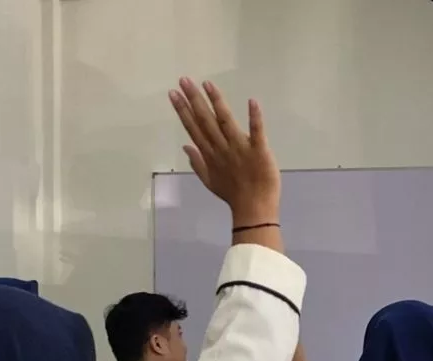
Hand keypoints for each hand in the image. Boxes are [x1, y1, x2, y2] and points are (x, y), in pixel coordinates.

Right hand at [168, 78, 280, 232]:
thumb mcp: (210, 180)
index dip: (183, 110)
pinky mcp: (259, 150)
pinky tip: (252, 101)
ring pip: (225, 121)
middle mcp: (222, 147)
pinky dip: (255, 117)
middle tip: (184, 80)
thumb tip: (185, 147)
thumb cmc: (234, 195)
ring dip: (216, 101)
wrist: (254, 209)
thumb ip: (197, 162)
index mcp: (210, 154)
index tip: (173, 94)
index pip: (194, 128)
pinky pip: (257, 132)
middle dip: (193, 99)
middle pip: (205, 120)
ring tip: (207, 84)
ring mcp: (240, 148)